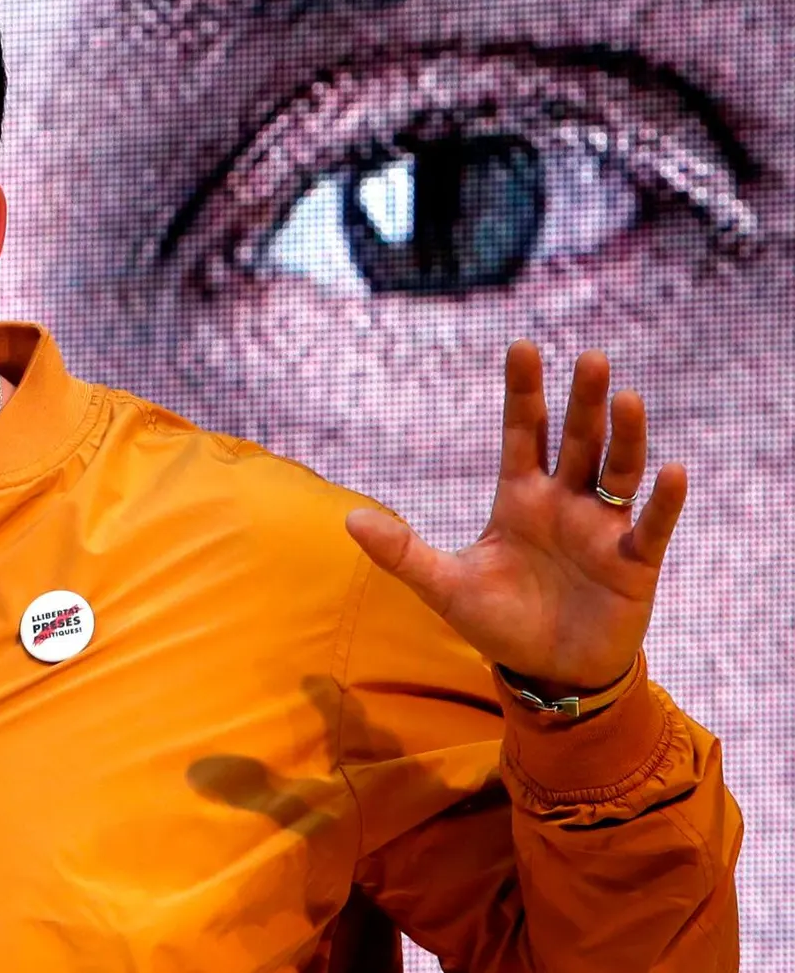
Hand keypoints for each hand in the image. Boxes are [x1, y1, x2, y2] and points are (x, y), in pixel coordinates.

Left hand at [344, 341, 685, 694]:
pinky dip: (663, 501)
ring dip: (626, 435)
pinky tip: (671, 470)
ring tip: (627, 398)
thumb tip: (348, 520)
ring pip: (618, 470)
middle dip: (583, 400)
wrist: (548, 673)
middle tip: (590, 357)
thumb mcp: (445, 586)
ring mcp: (602, 528)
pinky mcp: (634, 563)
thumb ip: (402, 553)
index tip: (521, 346)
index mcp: (520, 498)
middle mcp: (565, 502)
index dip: (523, 392)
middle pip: (577, 439)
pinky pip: (652, 525)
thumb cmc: (500, 623)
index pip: (523, 432)